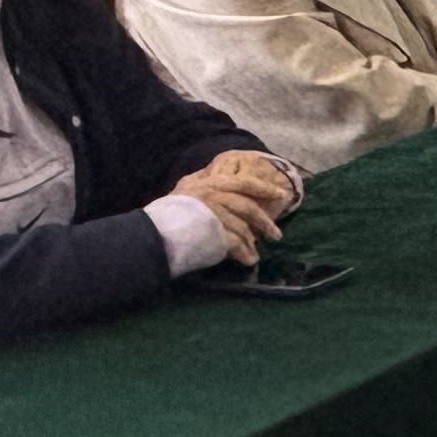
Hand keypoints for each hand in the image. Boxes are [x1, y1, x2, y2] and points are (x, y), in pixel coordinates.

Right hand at [170, 152, 288, 258]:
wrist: (153, 232)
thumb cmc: (168, 211)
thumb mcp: (186, 188)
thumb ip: (204, 182)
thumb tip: (217, 176)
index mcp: (212, 183)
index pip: (245, 182)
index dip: (265, 188)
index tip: (283, 194)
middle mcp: (217, 196)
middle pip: (248, 207)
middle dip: (265, 222)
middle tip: (276, 234)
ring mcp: (218, 215)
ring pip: (244, 228)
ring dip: (252, 242)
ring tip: (257, 251)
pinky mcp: (217, 235)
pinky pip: (237, 245)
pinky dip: (245, 254)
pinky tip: (249, 260)